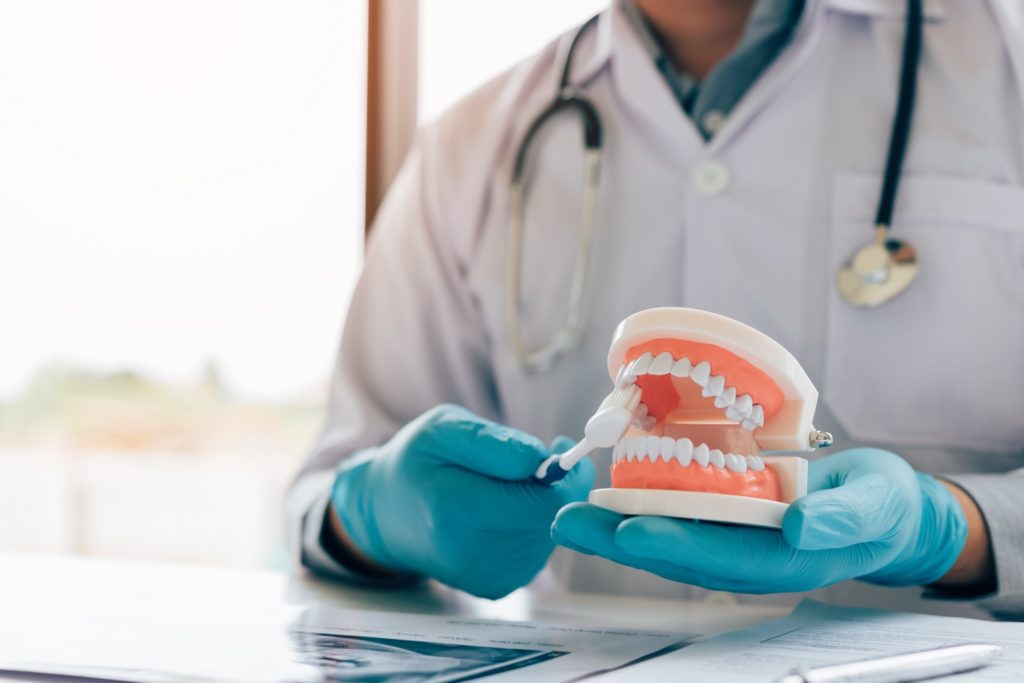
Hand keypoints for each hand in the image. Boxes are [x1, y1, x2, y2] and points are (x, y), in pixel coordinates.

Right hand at [330, 404, 593, 598]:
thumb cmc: (417, 463)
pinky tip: (506, 510)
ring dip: (543, 505)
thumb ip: (492, 442)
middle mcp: (470, 554)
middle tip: (537, 460)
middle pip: (552, 519)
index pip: (545, 502)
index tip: (558, 447)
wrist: (387, 514)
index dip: (564, 474)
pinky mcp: (495, 586)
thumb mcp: (443, 429)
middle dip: (557, 487)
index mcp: (455, 508)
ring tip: (510, 484)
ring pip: (549, 534)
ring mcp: (484, 577)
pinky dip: (532, 525)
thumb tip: (541, 460)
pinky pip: (537, 550)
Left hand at [551, 448, 967, 592]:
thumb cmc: (884, 508)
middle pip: (680, 554)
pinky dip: (640, 506)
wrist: (884, 508)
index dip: (675, 547)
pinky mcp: (727, 517)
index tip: (630, 532)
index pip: (723, 559)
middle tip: (571, 522)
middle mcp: (751, 557)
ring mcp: (736, 539)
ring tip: (569, 515)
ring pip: (670, 537)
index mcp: (786, 563)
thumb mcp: (879, 506)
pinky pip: (679, 515)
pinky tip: (605, 495)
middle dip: (623, 539)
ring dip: (618, 527)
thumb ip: (844, 519)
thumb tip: (799, 528)